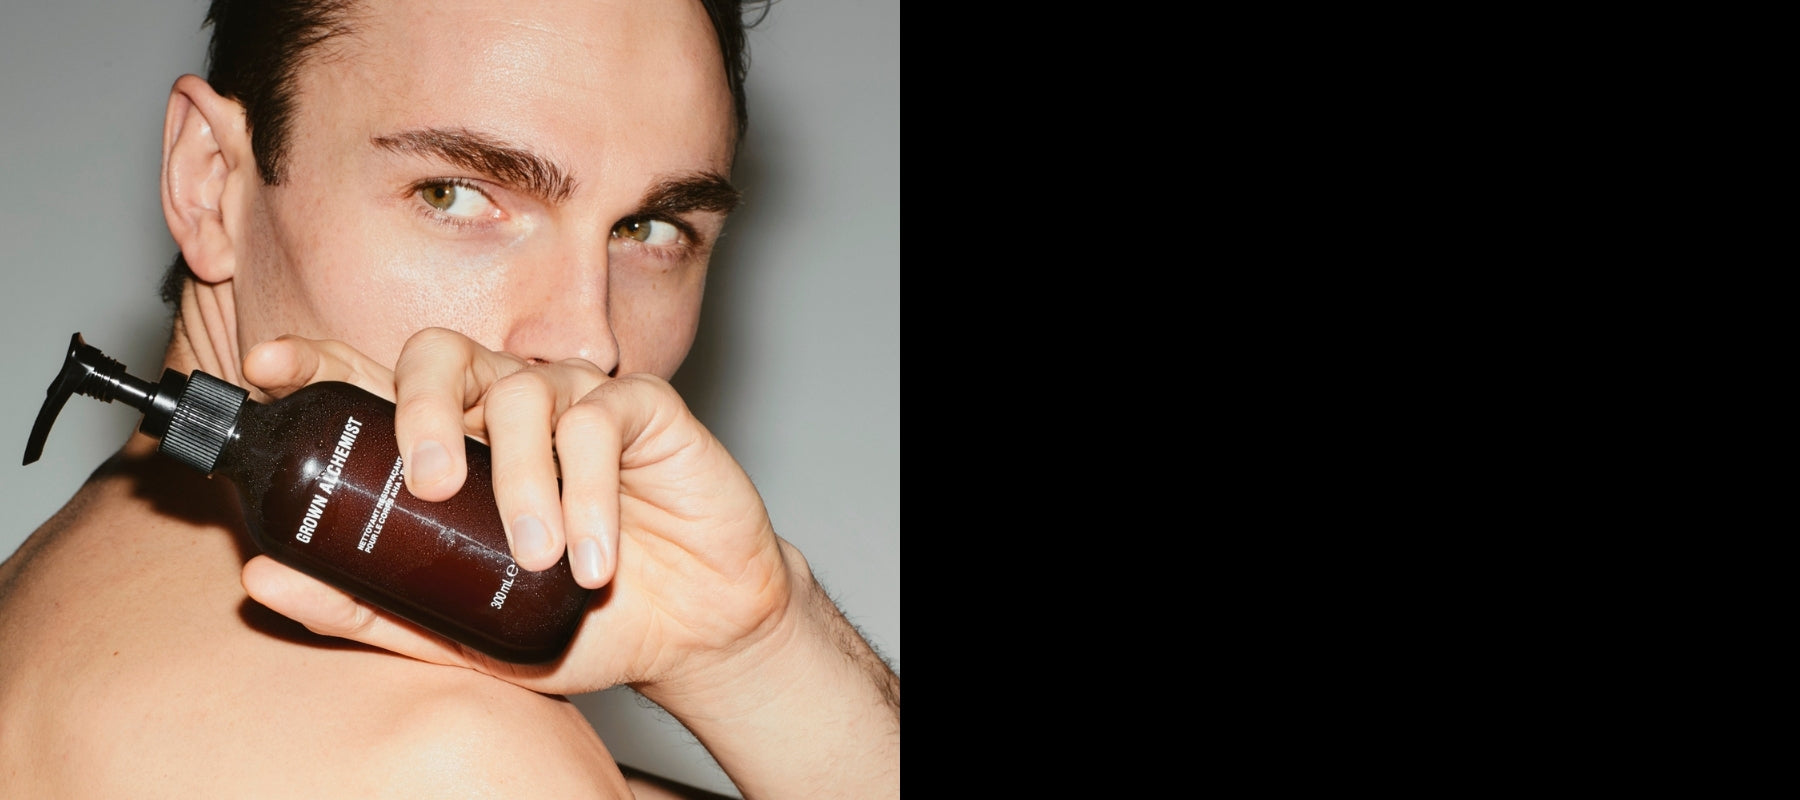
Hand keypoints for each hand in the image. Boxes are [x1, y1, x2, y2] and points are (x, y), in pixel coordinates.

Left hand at [236, 330, 796, 695]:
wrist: (690, 634)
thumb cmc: (574, 620)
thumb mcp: (457, 630)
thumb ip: (367, 606)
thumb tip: (261, 580)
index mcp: (449, 443)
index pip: (372, 380)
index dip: (318, 359)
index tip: (268, 367)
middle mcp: (501, 407)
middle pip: (438, 354)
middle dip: (418, 405)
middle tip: (429, 482)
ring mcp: (572, 399)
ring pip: (519, 394)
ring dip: (523, 479)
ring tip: (538, 556)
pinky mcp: (641, 408)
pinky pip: (598, 421)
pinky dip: (589, 491)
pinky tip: (593, 557)